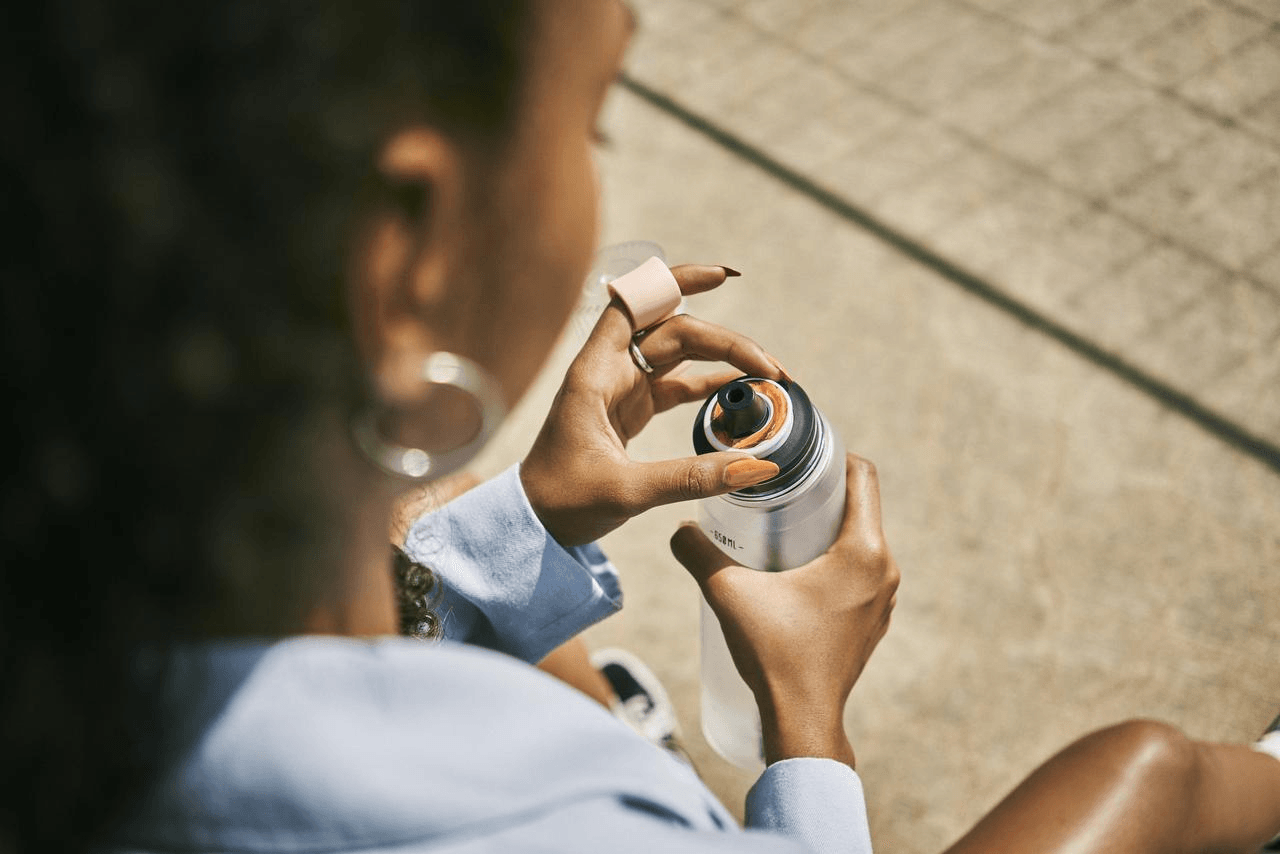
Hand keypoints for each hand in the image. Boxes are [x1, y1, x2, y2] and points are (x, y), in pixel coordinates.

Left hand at [521, 264, 786, 546]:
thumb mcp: (626, 492)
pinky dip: (710, 387)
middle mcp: (609, 370)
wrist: (533, 524)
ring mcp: (621, 388)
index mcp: (595, 373)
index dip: (678, 281)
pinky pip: (677, 385)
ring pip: (680, 355)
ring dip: (724, 361)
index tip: (724, 277)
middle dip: (727, 343)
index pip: (637, 304)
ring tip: (769, 378)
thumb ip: (690, 478)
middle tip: (773, 370)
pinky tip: (742, 394)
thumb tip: (757, 468)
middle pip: (674, 331)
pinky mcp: (631, 410)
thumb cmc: (562, 502)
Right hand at [670, 454, 898, 768]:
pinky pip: (860, 570)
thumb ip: (697, 552)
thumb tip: (678, 526)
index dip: (835, 454)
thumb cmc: (774, 656)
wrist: (802, 721)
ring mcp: (883, 599)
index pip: (863, 477)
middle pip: (861, 506)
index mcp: (864, 552)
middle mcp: (884, 571)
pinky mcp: (872, 620)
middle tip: (780, 485)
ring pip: (861, 540)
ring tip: (784, 522)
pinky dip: (835, 558)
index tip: (802, 451)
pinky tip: (797, 566)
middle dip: (823, 490)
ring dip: (829, 526)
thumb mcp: (728, 594)